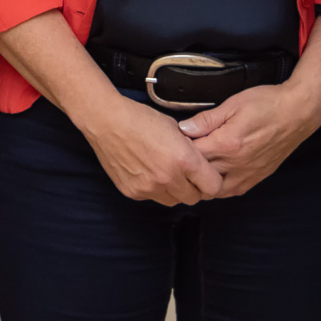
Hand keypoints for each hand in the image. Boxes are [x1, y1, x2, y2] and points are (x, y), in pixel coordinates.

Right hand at [74, 93, 225, 205]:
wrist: (107, 122)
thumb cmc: (141, 119)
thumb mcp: (176, 128)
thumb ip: (191, 150)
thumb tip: (201, 163)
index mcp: (184, 160)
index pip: (213, 187)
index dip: (212, 181)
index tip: (207, 176)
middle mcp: (168, 178)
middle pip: (194, 198)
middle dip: (194, 188)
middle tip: (186, 175)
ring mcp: (149, 188)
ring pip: (173, 201)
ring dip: (174, 191)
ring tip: (165, 173)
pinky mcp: (133, 192)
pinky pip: (152, 197)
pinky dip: (154, 189)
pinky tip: (146, 172)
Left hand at [178, 82, 320, 198]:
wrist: (298, 113)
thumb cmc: (268, 104)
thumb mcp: (233, 104)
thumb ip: (206, 119)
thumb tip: (183, 128)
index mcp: (227, 144)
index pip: (191, 154)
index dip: (179, 149)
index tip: (172, 142)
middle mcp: (236, 164)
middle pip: (200, 174)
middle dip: (187, 167)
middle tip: (179, 157)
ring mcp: (247, 174)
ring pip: (215, 190)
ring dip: (202, 181)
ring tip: (195, 168)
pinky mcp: (257, 177)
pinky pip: (232, 191)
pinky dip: (219, 187)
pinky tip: (213, 175)